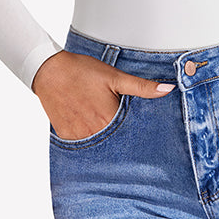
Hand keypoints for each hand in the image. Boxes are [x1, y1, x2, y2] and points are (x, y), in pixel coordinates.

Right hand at [31, 50, 175, 140]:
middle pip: (114, 144)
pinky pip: (81, 146)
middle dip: (123, 143)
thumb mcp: (115, 77)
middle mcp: (94, 131)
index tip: (144, 140)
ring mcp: (78, 135)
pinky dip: (89, 141)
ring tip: (109, 136)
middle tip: (126, 138)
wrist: (49, 71)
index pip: (131, 137)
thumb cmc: (83, 71)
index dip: (137, 138)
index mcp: (109, 118)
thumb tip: (168, 89)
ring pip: (98, 147)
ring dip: (105, 143)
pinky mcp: (65, 135)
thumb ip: (142, 87)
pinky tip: (92, 133)